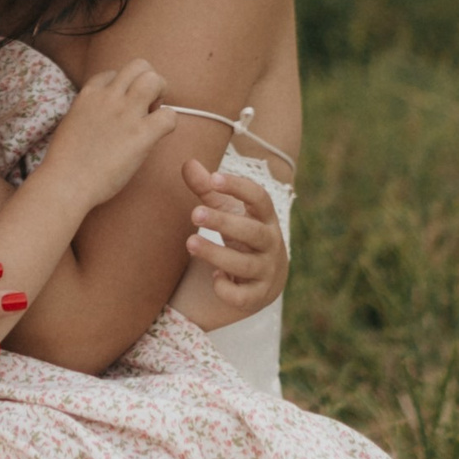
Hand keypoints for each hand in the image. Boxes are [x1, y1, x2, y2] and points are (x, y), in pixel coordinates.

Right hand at [41, 58, 168, 206]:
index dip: (123, 89)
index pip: (113, 73)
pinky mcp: (141, 135)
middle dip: (148, 82)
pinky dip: (169, 124)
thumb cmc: (65, 162)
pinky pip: (169, 116)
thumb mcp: (71, 124)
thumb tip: (105, 118)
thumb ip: (89, 113)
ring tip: (154, 115)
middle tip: (146, 106)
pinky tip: (157, 136)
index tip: (122, 107)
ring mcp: (125, 113)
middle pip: (139, 66)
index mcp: (88, 94)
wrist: (65, 182)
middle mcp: (108, 97)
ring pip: (155, 80)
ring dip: (161, 94)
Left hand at [172, 157, 285, 327]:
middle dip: (224, 222)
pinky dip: (228, 289)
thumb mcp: (226, 211)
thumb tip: (187, 163)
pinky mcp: (256, 296)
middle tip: (194, 213)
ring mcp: (266, 271)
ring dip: (217, 254)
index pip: (259, 198)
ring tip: (190, 242)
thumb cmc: (240, 236)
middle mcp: (270, 243)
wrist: (262, 282)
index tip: (214, 178)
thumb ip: (207, 190)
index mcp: (264, 218)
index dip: (239, 188)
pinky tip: (215, 278)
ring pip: (245, 264)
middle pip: (253, 232)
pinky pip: (243, 296)